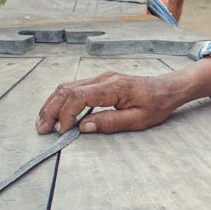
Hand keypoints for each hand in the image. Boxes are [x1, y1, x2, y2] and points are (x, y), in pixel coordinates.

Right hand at [36, 72, 179, 134]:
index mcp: (114, 87)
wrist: (168, 89)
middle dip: (51, 110)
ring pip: (68, 87)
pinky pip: (75, 88)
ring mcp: (101, 78)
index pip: (79, 96)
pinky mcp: (101, 81)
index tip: (62, 131)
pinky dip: (61, 100)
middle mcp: (104, 79)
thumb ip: (110, 123)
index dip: (66, 114)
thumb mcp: (138, 120)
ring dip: (53, 104)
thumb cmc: (157, 104)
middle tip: (42, 129)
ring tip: (43, 123)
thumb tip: (83, 127)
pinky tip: (56, 113)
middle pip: (67, 90)